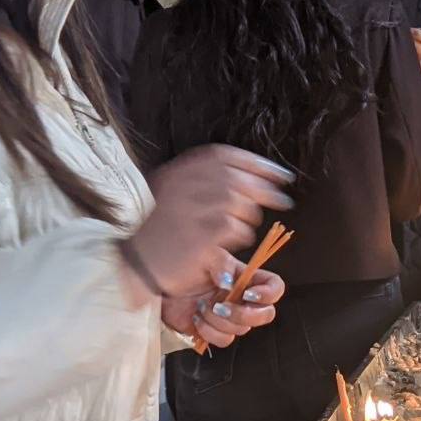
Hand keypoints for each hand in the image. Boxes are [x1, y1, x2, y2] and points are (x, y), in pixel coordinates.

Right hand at [132, 145, 294, 296]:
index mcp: (178, 173)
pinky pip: (236, 230)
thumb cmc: (162, 233)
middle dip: (266, 189)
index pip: (223, 156)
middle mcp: (183, 187)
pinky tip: (230, 243)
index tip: (277, 173)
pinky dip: (240, 236)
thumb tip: (252, 175)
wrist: (138, 264)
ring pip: (240, 204)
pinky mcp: (200, 236)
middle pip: (236, 178)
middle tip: (283, 200)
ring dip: (249, 218)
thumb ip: (205, 181)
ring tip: (239, 229)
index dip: (256, 163)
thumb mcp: (175, 195)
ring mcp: (190, 211)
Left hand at [161, 267, 285, 348]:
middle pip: (266, 314)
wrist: (153, 282)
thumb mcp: (203, 254)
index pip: (274, 287)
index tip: (248, 295)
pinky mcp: (215, 330)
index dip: (269, 294)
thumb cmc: (177, 262)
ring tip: (201, 307)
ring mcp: (230, 316)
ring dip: (219, 320)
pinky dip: (209, 331)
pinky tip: (196, 317)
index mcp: (244, 278)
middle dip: (245, 314)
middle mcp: (241, 298)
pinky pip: (225, 339)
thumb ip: (222, 265)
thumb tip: (230, 284)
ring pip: (242, 329)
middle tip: (222, 307)